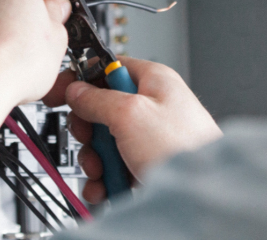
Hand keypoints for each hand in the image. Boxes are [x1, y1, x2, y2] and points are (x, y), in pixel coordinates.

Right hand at [44, 57, 222, 203]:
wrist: (204, 199)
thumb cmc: (184, 149)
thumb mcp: (130, 113)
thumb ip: (96, 98)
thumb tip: (75, 90)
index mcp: (152, 80)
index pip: (108, 67)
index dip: (83, 78)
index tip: (62, 90)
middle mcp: (152, 106)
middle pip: (102, 108)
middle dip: (89, 129)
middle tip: (89, 138)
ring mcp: (149, 138)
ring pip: (105, 140)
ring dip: (95, 158)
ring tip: (102, 171)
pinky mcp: (146, 165)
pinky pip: (114, 166)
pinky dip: (105, 178)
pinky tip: (105, 188)